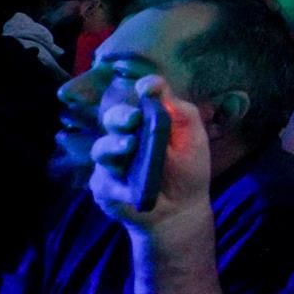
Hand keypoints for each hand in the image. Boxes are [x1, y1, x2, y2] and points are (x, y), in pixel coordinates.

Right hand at [88, 75, 213, 232]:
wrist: (181, 209)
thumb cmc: (187, 169)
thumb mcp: (192, 136)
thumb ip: (179, 110)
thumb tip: (154, 85)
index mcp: (147, 120)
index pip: (138, 98)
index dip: (142, 91)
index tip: (147, 89)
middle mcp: (125, 136)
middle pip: (113, 118)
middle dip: (121, 117)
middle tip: (133, 119)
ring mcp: (111, 161)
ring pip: (102, 147)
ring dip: (114, 147)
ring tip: (129, 147)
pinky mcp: (103, 185)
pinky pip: (104, 179)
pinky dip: (119, 183)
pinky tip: (131, 188)